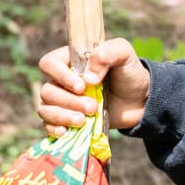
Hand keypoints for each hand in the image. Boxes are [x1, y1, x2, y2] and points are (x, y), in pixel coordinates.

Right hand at [36, 38, 150, 137]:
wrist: (139, 100)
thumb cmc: (129, 73)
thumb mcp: (124, 54)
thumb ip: (108, 53)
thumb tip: (88, 77)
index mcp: (70, 61)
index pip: (48, 63)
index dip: (60, 75)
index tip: (81, 86)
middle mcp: (61, 81)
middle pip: (47, 91)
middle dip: (69, 101)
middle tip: (92, 107)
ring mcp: (62, 101)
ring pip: (45, 109)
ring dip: (62, 116)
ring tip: (83, 121)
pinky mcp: (66, 120)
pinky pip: (48, 126)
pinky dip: (54, 130)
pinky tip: (67, 132)